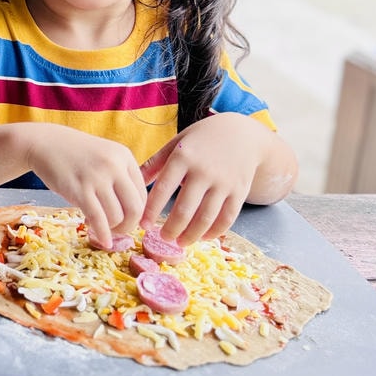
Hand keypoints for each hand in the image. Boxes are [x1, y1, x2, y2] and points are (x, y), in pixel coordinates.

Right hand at [28, 126, 146, 249]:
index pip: (142, 194)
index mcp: (124, 156)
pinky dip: (103, 234)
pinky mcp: (79, 189)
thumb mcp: (104, 156)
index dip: (138, 213)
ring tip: (103, 228)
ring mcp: (96, 177)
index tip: (130, 222)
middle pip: (135, 208)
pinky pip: (98, 219)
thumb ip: (121, 177)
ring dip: (113, 229)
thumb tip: (134, 212)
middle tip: (120, 231)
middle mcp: (114, 166)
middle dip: (129, 226)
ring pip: (117, 216)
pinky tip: (103, 240)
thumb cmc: (75, 154)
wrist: (45, 143)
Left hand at [140, 114, 264, 244]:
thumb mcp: (176, 143)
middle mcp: (203, 171)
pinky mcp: (240, 191)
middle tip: (162, 237)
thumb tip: (134, 183)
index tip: (142, 225)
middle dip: (171, 229)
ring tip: (180, 242)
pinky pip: (226, 218)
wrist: (242, 133)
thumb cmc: (201, 139)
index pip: (162, 189)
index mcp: (183, 157)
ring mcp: (224, 183)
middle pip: (184, 210)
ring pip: (205, 218)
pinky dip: (214, 232)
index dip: (150, 211)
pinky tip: (202, 237)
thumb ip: (155, 163)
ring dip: (191, 235)